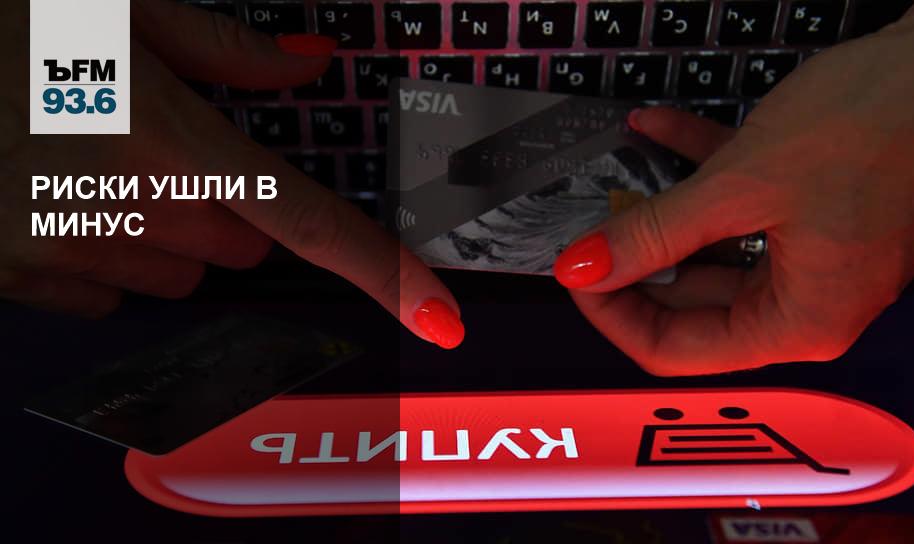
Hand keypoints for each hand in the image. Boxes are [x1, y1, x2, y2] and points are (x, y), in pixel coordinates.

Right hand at [0, 0, 463, 348]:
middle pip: (244, 246)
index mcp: (167, 138)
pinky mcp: (22, 280)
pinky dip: (106, 256)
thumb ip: (226, 48)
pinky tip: (59, 198)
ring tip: (99, 161)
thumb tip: (313, 63)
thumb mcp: (115, 6)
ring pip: (181, 274)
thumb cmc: (4, 24)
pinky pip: (108, 292)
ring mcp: (69, 253)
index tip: (436, 317)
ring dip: (166, 231)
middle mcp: (127, 209)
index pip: (308, 223)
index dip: (385, 273)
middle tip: (169, 145)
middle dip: (229, 208)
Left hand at [553, 0, 913, 374]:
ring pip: (709, 249)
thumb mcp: (743, 185)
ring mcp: (812, 254)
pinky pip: (737, 206)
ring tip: (619, 176)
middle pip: (688, 303)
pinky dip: (697, 172)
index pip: (676, 351)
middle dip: (632, 258)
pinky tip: (658, 132)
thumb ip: (656, 232)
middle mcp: (808, 300)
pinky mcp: (814, 210)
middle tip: (588, 223)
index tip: (578, 270)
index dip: (614, 313)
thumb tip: (589, 266)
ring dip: (661, 210)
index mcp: (800, 323)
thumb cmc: (892, 124)